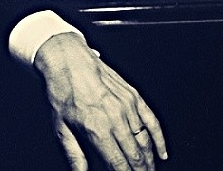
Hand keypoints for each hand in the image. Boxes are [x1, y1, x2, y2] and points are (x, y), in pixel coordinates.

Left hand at [33, 32, 166, 169]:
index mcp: (97, 128)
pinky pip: (151, 121)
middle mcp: (115, 118)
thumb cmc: (62, 93)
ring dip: (149, 160)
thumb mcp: (60, 127)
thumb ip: (74, 155)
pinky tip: (162, 153)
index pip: (118, 163)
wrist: (68, 61)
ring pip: (145, 141)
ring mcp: (127, 107)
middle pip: (135, 155)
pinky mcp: (133, 97)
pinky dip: (159, 139)